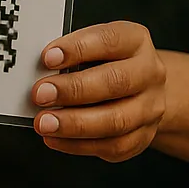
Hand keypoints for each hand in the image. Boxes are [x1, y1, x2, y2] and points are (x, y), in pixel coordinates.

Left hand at [31, 22, 165, 160]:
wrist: (143, 88)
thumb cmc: (110, 63)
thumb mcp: (95, 46)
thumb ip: (71, 55)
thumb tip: (38, 71)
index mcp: (135, 41)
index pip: (109, 40)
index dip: (78, 49)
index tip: (48, 58)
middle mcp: (149, 73)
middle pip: (115, 82)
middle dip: (73, 90)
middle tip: (41, 94)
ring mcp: (150, 107)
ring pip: (116, 120)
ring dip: (75, 123)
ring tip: (45, 123)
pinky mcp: (143, 136)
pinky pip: (113, 146)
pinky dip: (79, 145)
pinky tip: (56, 138)